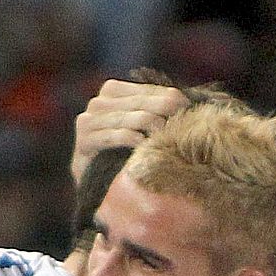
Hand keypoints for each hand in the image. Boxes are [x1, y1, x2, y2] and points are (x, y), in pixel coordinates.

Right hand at [70, 79, 189, 180]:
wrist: (97, 185)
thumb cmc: (126, 155)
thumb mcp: (142, 129)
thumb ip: (158, 111)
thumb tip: (191, 98)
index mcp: (113, 91)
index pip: (149, 90)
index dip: (173, 99)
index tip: (190, 110)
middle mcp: (99, 101)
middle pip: (141, 102)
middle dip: (165, 113)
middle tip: (183, 127)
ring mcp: (88, 119)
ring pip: (130, 118)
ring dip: (152, 129)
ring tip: (168, 141)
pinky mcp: (84, 140)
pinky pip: (114, 136)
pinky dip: (132, 140)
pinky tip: (145, 148)